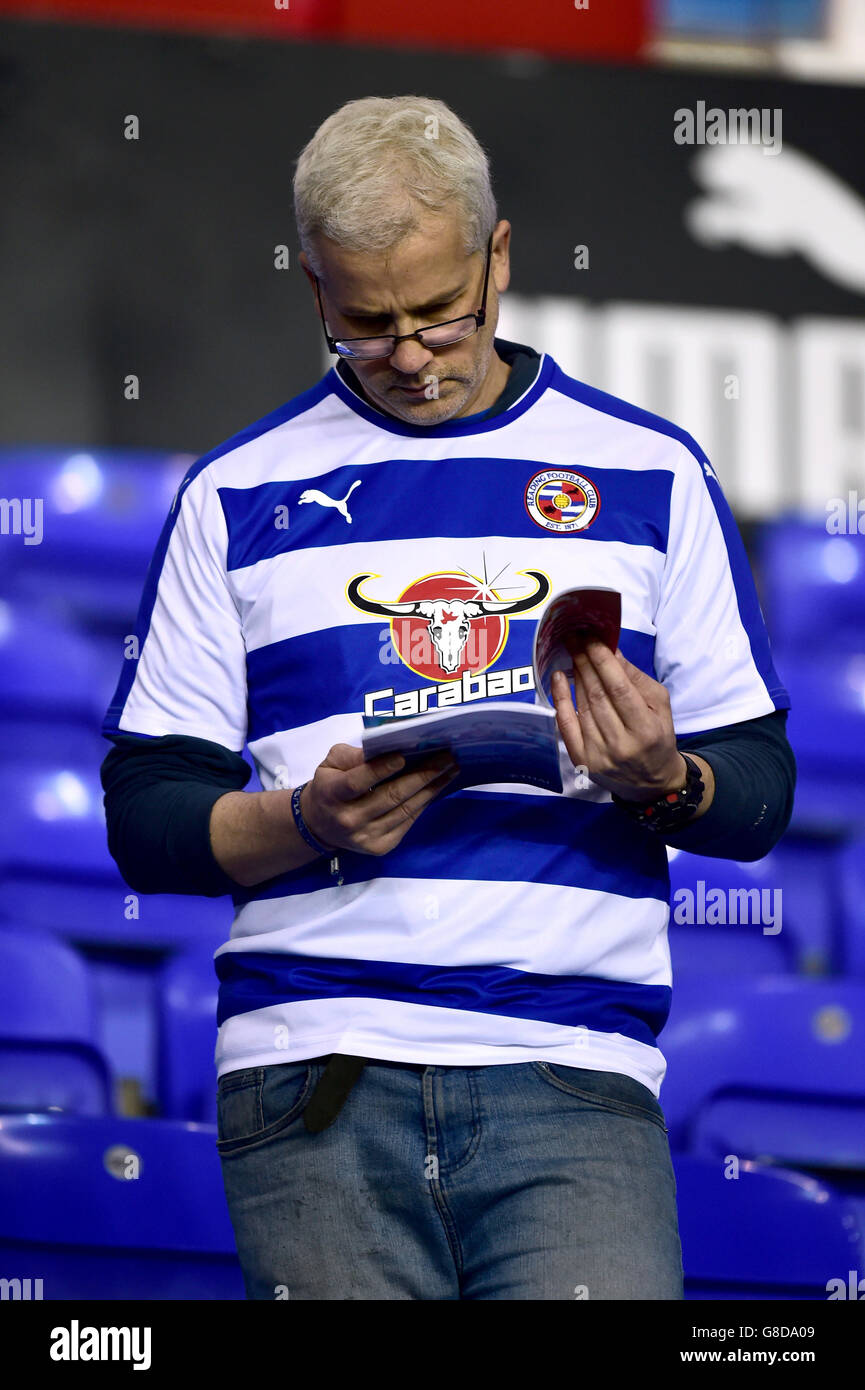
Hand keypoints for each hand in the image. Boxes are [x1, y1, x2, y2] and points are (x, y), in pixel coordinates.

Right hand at [300, 743, 458, 855]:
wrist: (320, 824)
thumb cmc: (329, 785)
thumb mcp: (330, 763)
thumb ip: (353, 755)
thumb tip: (385, 748)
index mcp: (332, 794)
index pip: (357, 782)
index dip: (380, 770)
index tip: (403, 755)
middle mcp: (348, 819)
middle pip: (390, 797)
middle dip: (422, 775)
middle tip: (445, 758)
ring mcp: (366, 837)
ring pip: (405, 810)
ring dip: (431, 789)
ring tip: (450, 770)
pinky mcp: (380, 847)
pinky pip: (408, 822)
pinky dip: (424, 803)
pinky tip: (436, 787)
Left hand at [550, 641, 685, 800]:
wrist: (651, 782)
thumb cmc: (658, 737)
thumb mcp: (661, 706)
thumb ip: (637, 679)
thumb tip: (612, 651)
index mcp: (646, 729)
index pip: (619, 689)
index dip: (603, 661)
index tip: (592, 637)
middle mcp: (621, 744)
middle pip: (597, 694)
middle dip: (585, 661)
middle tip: (575, 638)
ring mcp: (598, 754)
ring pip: (582, 705)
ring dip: (576, 675)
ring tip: (572, 652)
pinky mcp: (581, 760)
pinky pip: (565, 724)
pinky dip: (559, 698)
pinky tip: (557, 678)